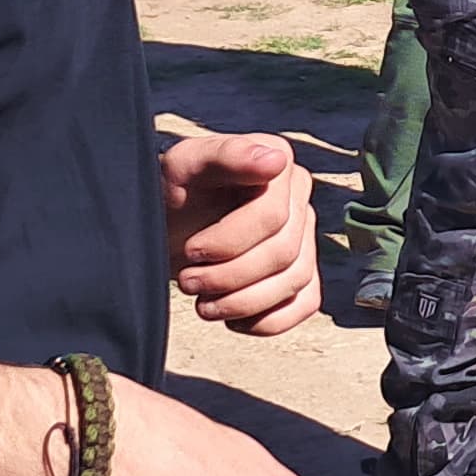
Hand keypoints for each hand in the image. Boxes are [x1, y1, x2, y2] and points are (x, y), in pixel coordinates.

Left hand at [159, 133, 320, 336]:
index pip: (273, 216)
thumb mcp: (185, 166)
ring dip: (244, 302)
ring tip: (204, 304)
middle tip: (189, 282)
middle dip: (230, 276)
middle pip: (284, 252)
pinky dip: (269, 320)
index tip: (191, 251)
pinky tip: (232, 318)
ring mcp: (305, 235)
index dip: (230, 242)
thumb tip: (275, 159)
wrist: (169, 224)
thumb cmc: (174, 192)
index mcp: (279, 164)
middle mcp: (299, 197)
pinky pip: (305, 303)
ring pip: (296, 280)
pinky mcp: (302, 272)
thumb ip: (226, 154)